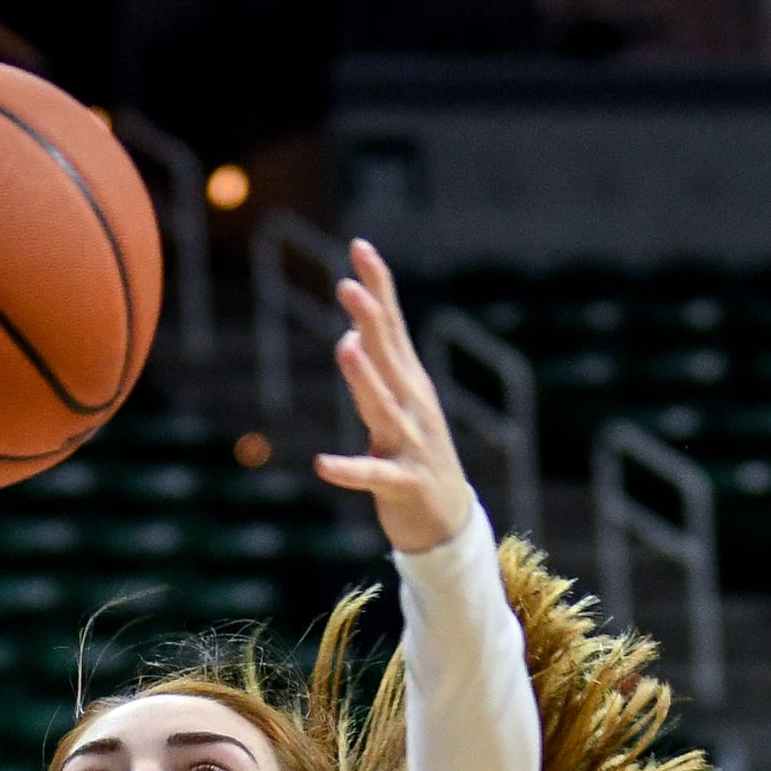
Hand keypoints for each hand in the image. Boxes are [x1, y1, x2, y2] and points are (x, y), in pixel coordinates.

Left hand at [314, 238, 471, 554]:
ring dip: (364, 377)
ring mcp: (411, 445)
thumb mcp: (401, 407)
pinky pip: (372, 475)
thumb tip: (355, 328)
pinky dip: (348, 470)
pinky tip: (322, 464)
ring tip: (344, 345)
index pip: (391, 327)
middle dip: (370, 319)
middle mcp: (414, 406)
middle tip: (347, 284)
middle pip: (389, 356)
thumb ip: (380, 369)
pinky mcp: (403, 485)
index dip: (378, 287)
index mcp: (410, 384)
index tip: (358, 246)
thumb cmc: (416, 457)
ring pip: (384, 407)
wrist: (449, 523)